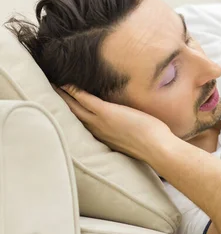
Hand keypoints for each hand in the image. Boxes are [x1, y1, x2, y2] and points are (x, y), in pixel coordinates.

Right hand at [55, 85, 173, 162]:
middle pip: (72, 116)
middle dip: (60, 104)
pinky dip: (74, 91)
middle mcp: (97, 131)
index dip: (73, 116)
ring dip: (62, 96)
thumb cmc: (153, 146)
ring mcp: (100, 122)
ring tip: (52, 85)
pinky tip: (66, 83)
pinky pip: (85, 100)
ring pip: (74, 107)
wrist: (157, 150)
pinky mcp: (107, 114)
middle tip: (49, 92)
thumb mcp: (135, 140)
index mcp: (104, 138)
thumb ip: (128, 134)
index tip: (65, 108)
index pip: (84, 125)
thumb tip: (135, 130)